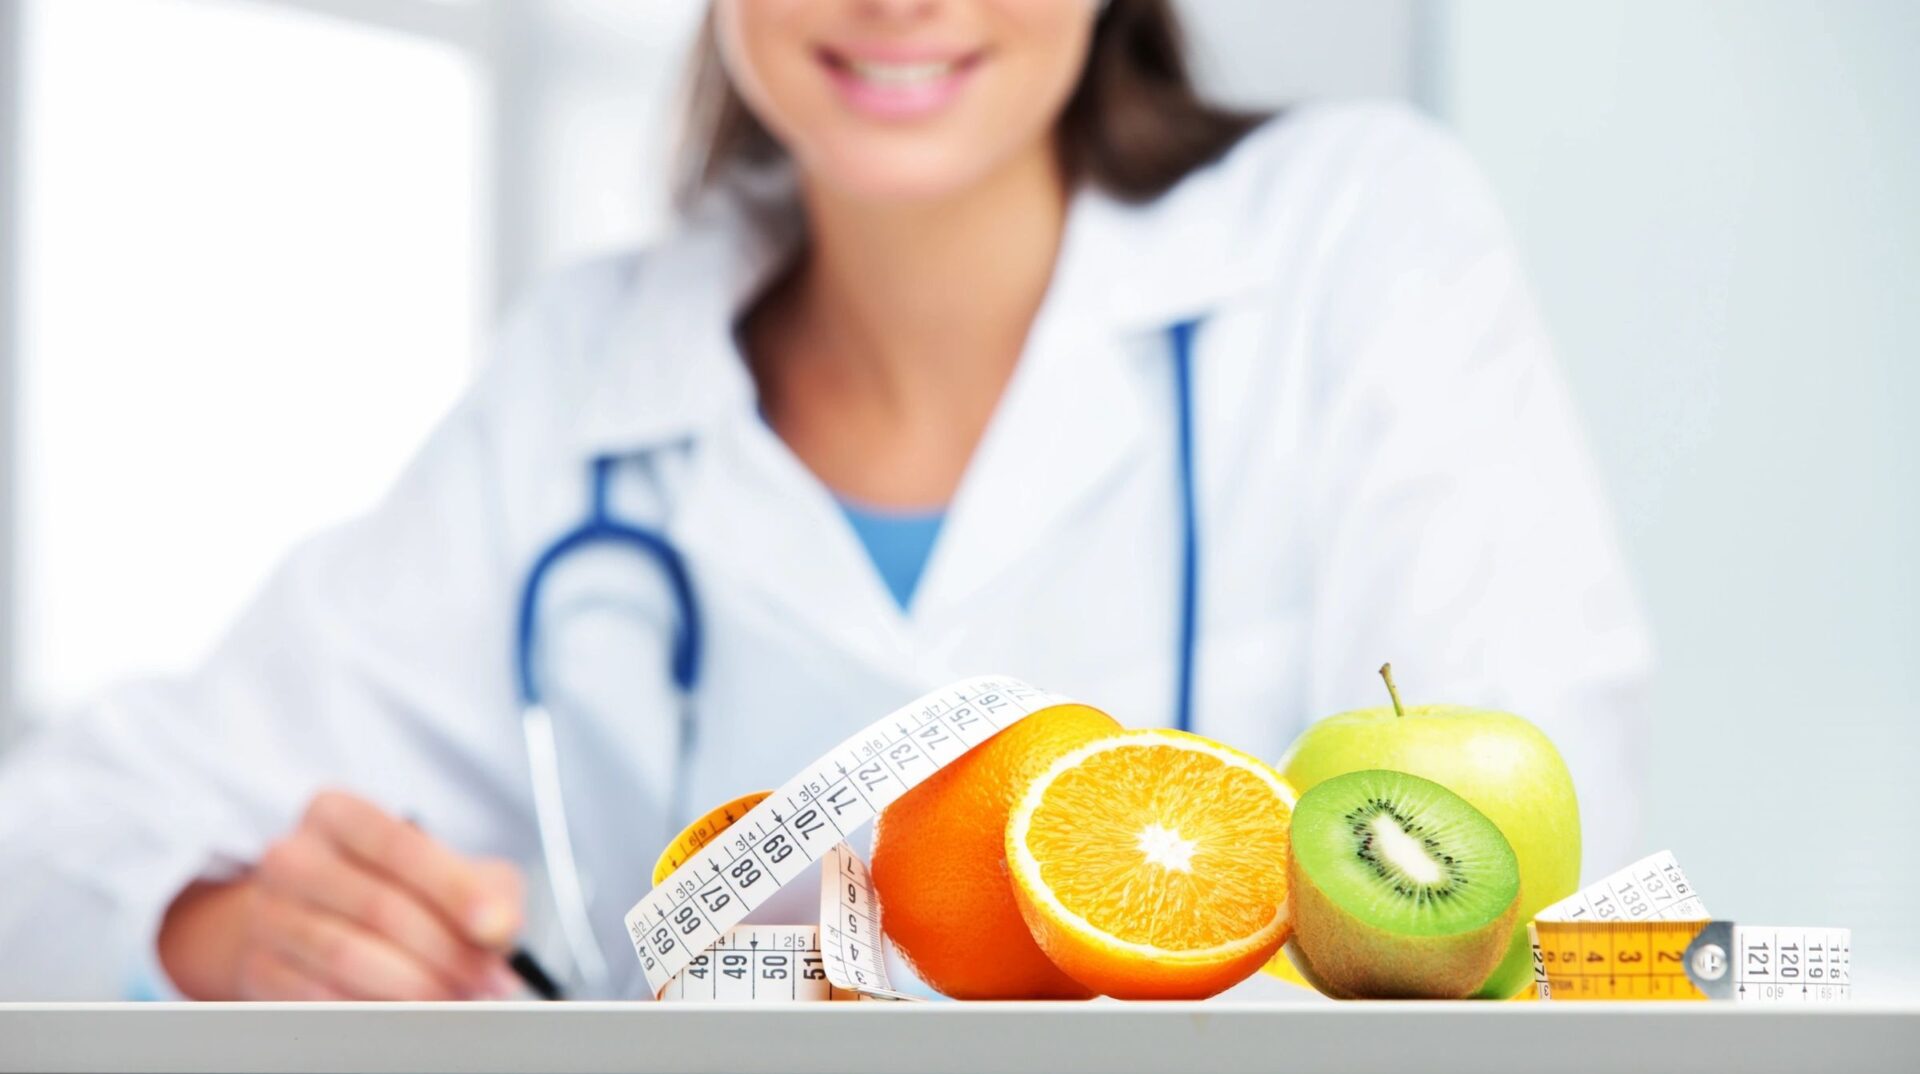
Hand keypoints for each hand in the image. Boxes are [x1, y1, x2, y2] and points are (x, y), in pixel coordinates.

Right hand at [157, 790, 525, 999]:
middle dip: (447, 952)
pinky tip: (411, 1015)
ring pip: (347, 957)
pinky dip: (373, 1011)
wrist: (305, 916)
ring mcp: (267, 914)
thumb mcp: (442, 869)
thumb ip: (483, 889)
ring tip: (459, 999)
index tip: (496, 926)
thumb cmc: (388, 887)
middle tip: (489, 979)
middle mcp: (293, 857)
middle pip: (379, 908)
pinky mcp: (258, 968)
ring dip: (416, 988)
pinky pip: (319, 997)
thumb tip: (500, 926)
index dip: (454, 889)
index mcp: (337, 815)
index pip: (401, 847)